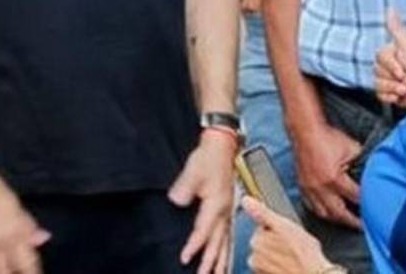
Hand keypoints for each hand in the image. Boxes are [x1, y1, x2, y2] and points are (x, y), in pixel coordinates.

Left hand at [168, 130, 236, 273]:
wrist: (222, 144)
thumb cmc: (208, 157)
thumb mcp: (193, 170)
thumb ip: (184, 188)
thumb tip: (177, 201)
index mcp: (217, 203)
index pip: (204, 230)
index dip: (194, 245)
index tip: (185, 258)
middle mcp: (225, 210)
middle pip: (219, 241)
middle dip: (212, 261)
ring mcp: (228, 209)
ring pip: (226, 239)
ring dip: (223, 257)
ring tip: (221, 273)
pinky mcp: (228, 207)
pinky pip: (228, 232)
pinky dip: (227, 246)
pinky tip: (225, 253)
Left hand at [242, 196, 333, 273]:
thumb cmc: (303, 252)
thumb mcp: (284, 225)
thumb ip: (262, 213)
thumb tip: (246, 200)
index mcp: (256, 241)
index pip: (262, 229)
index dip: (276, 229)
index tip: (286, 233)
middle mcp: (254, 258)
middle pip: (263, 244)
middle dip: (274, 243)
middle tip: (291, 245)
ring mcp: (260, 271)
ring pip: (267, 258)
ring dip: (276, 256)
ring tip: (292, 256)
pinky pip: (270, 270)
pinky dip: (277, 268)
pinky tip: (289, 266)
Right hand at [290, 122, 361, 228]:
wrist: (305, 130)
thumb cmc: (327, 137)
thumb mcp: (351, 147)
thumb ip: (362, 161)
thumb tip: (371, 170)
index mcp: (333, 178)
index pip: (354, 197)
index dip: (365, 204)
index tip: (373, 209)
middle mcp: (320, 188)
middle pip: (338, 213)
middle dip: (352, 221)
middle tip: (362, 226)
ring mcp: (309, 189)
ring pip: (323, 213)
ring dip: (336, 219)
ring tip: (346, 221)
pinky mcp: (302, 186)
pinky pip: (311, 206)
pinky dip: (321, 211)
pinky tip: (328, 212)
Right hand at [374, 9, 405, 109]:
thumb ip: (397, 28)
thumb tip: (390, 9)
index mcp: (399, 51)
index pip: (379, 56)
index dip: (390, 63)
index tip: (404, 65)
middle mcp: (396, 65)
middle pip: (376, 69)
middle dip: (393, 76)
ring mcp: (395, 81)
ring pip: (377, 83)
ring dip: (393, 87)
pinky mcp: (395, 95)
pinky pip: (380, 95)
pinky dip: (391, 96)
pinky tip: (403, 94)